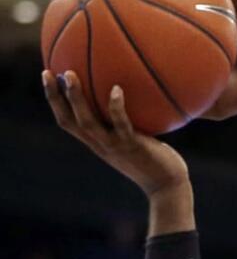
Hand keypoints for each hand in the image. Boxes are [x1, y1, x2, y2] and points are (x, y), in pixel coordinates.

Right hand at [42, 71, 188, 198]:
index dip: (54, 101)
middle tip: (49, 73)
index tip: (48, 78)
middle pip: (68, 121)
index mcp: (96, 142)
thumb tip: (127, 95)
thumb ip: (126, 123)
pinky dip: (116, 107)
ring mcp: (114, 146)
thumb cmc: (154, 160)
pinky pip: (121, 124)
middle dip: (55, 97)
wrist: (166, 185)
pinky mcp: (132, 146)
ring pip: (87, 122)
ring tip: (70, 75)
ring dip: (76, 98)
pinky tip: (117, 89)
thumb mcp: (134, 139)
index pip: (67, 121)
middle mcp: (100, 144)